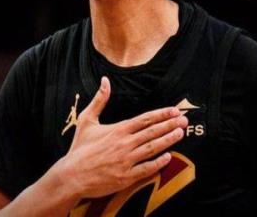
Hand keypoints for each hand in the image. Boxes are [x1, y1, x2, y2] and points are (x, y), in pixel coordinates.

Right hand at [56, 77, 187, 198]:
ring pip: (152, 148)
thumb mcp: (87, 120)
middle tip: (185, 120)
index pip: (145, 119)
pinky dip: (158, 163)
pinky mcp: (126, 177)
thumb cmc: (79, 148)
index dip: (162, 114)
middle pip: (153, 132)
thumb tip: (105, 80)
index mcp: (118, 130)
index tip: (175, 110)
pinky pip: (146, 169)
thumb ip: (99, 100)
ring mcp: (126, 161)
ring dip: (168, 140)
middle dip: (170, 125)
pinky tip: (168, 157)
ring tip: (181, 133)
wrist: (71, 175)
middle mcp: (125, 143)